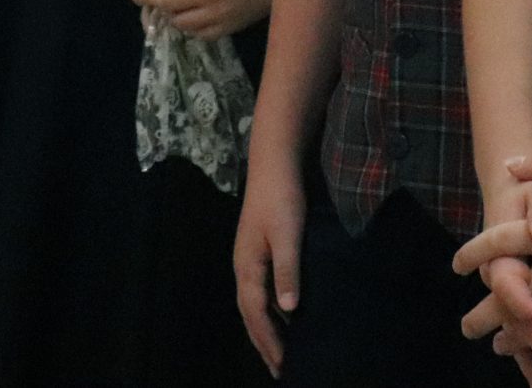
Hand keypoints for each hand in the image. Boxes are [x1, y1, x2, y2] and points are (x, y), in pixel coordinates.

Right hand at [233, 148, 305, 376]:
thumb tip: (289, 310)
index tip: (283, 366)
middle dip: (264, 343)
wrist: (274, 163)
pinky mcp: (259, 250)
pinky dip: (270, 310)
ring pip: (254, 303)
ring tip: (280, 351)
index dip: (269, 341)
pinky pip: (261, 291)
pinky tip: (285, 314)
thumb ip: (288, 270)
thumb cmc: (282, 198)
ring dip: (266, 328)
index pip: (256, 314)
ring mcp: (249, 258)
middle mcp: (243, 267)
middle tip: (279, 370)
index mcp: (247, 266)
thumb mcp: (288, 234)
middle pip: (250, 314)